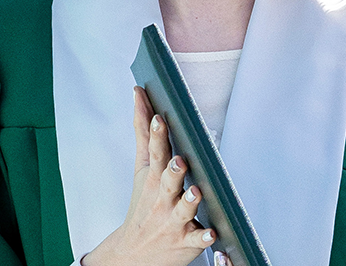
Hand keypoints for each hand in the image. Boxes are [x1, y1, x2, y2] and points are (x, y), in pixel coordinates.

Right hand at [84, 87, 216, 265]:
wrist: (134, 252)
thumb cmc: (144, 205)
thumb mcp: (142, 169)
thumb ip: (144, 132)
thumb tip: (140, 96)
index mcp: (154, 178)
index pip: (155, 153)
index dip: (157, 136)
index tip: (159, 119)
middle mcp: (163, 198)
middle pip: (169, 181)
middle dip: (173, 171)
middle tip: (179, 160)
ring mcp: (174, 220)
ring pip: (184, 210)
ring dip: (190, 201)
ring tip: (196, 192)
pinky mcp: (186, 240)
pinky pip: (197, 239)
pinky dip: (203, 237)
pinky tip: (211, 233)